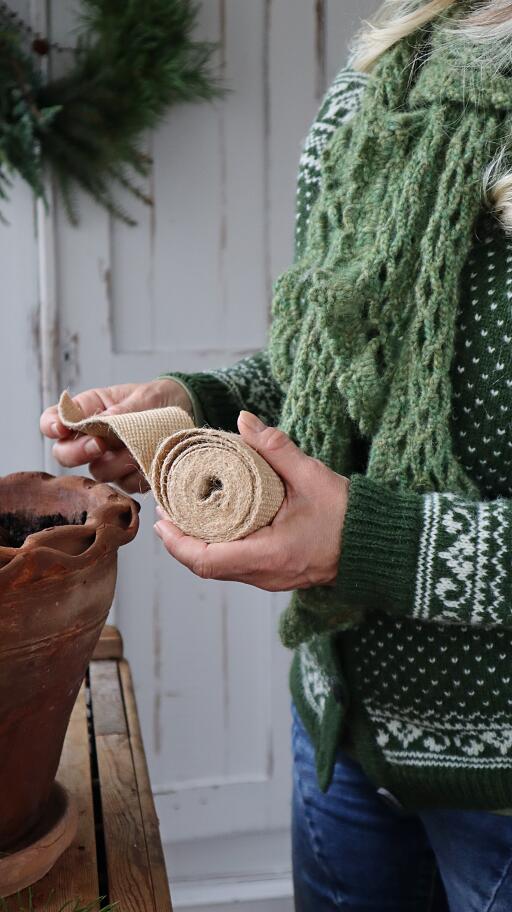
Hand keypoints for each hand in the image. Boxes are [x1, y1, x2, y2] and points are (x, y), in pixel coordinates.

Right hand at [40, 379, 192, 493]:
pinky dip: (138, 474)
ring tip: (140, 449)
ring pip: (97, 472)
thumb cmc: (158, 400)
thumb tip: (103, 421)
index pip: (54, 420)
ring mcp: (108, 460)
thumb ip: (123, 411)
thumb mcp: (144, 398)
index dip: (51, 426)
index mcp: (89, 410)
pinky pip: (126, 485)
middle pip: (65, 454)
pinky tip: (151, 461)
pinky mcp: (127, 477)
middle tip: (100, 444)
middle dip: (80, 452)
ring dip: (117, 463)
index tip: (61, 429)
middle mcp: (92, 437)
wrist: (186, 412)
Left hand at [153, 411, 349, 590]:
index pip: (207, 561)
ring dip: (196, 546)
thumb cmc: (348, 515)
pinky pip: (235, 567)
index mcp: (269, 554)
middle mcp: (264, 574)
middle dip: (179, 541)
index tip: (161, 517)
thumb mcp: (311, 476)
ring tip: (182, 514)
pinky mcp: (275, 574)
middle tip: (165, 509)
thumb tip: (243, 421)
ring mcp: (270, 578)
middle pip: (206, 567)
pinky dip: (217, 548)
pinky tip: (212, 526)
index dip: (176, 542)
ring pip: (219, 569)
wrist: (376, 545)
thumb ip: (276, 448)